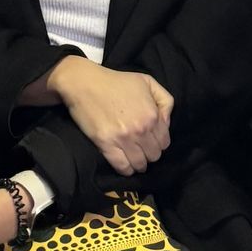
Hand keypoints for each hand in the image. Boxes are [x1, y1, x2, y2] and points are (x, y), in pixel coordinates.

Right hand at [48, 58, 173, 175]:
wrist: (84, 83)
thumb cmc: (116, 81)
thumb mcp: (147, 81)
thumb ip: (164, 100)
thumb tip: (167, 122)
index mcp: (152, 115)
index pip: (164, 142)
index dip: (158, 142)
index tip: (150, 140)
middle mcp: (141, 130)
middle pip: (154, 155)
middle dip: (149, 153)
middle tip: (141, 149)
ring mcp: (123, 139)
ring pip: (140, 164)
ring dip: (138, 163)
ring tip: (133, 158)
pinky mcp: (106, 145)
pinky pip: (122, 167)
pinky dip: (126, 169)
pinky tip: (125, 165)